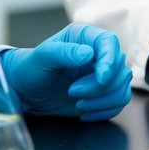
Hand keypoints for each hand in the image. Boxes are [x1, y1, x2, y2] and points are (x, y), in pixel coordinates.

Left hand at [1, 24, 132, 119]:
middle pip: (119, 68)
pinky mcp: (104, 93)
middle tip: (72, 92)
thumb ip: (63, 52)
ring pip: (122, 87)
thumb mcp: (41, 58)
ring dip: (102, 100)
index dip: (110, 60)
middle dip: (99, 86)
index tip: (101, 77)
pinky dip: (104, 111)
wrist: (26, 93)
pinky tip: (84, 112)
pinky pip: (119, 102)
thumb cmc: (30, 70)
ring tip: (79, 103)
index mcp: (86, 38)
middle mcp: (99, 54)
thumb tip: (87, 54)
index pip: (110, 42)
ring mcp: (104, 74)